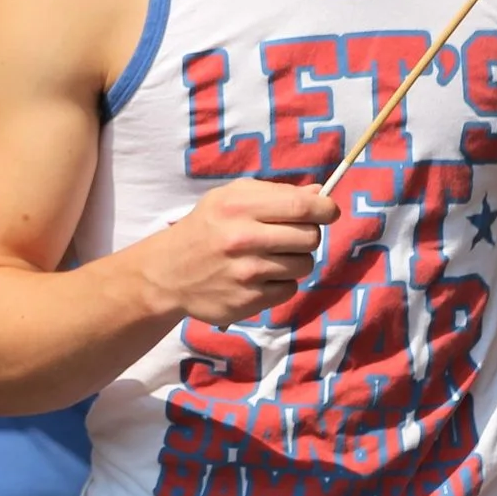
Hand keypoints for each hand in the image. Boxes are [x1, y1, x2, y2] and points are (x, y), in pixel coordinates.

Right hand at [139, 179, 336, 326]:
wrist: (168, 273)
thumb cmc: (205, 228)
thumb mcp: (230, 198)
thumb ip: (274, 193)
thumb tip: (319, 195)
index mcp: (238, 206)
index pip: (301, 207)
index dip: (325, 209)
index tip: (328, 212)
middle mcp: (242, 239)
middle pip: (309, 238)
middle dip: (307, 236)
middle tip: (290, 237)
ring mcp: (246, 274)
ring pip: (303, 266)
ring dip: (295, 261)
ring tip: (270, 257)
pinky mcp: (248, 301)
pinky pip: (289, 290)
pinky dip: (281, 284)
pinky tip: (260, 278)